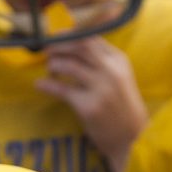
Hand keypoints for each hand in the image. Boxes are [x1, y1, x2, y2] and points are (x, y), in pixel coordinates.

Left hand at [35, 36, 146, 171]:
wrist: (133, 136)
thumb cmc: (121, 104)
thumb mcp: (118, 76)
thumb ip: (100, 59)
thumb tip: (70, 41)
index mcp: (118, 60)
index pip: (91, 37)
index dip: (69, 35)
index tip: (55, 37)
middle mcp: (111, 71)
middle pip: (79, 46)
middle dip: (58, 45)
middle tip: (47, 51)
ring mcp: (101, 89)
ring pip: (69, 65)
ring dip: (53, 65)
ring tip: (50, 70)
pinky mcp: (89, 107)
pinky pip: (61, 90)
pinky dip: (47, 85)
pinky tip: (39, 84)